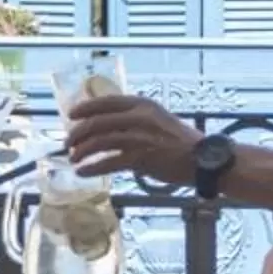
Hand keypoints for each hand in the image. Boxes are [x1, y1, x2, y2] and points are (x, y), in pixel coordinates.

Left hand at [65, 94, 201, 184]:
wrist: (204, 159)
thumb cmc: (181, 143)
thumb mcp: (158, 120)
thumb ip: (136, 119)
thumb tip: (109, 125)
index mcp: (143, 104)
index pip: (107, 101)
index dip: (86, 108)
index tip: (71, 115)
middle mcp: (139, 117)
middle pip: (98, 122)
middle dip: (78, 133)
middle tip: (68, 143)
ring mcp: (139, 137)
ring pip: (99, 141)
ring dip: (82, 151)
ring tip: (74, 159)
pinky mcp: (141, 158)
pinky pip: (108, 162)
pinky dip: (92, 167)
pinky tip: (83, 171)